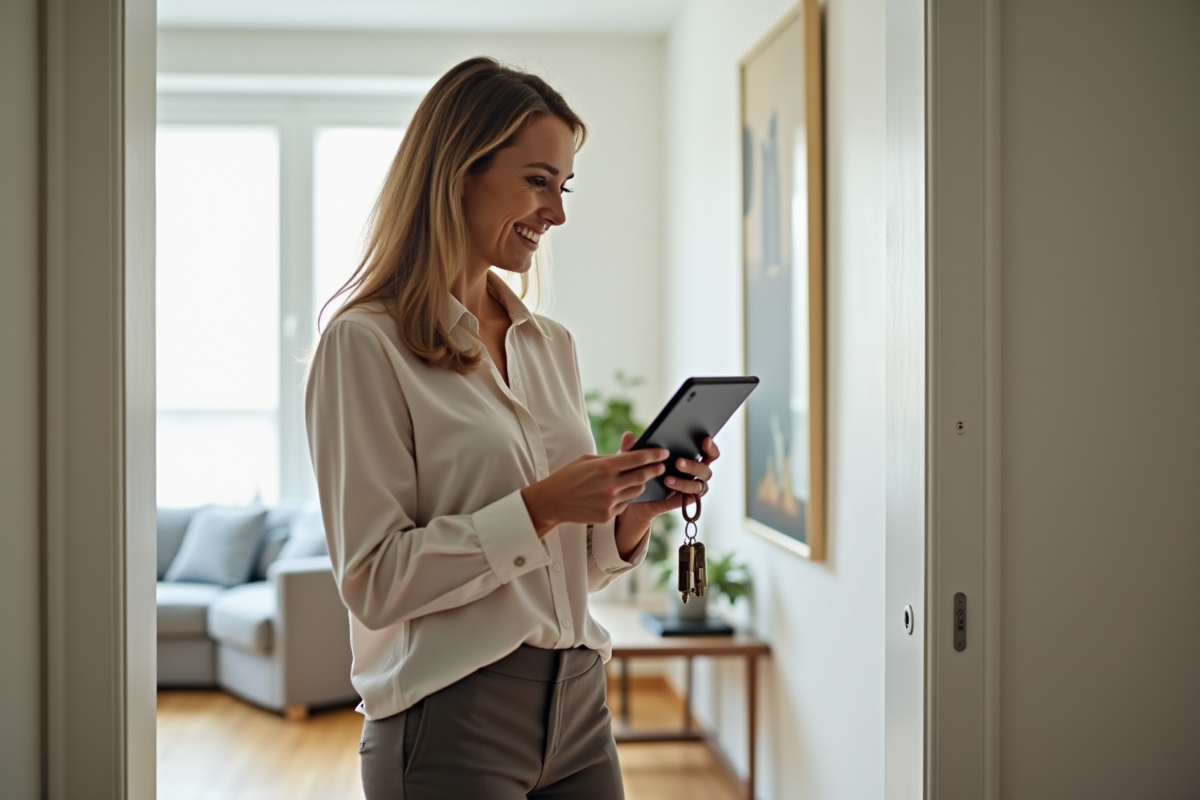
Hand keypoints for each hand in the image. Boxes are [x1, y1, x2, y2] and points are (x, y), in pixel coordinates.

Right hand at [520, 447, 669, 536]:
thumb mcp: (588, 460)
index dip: (654, 455)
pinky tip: (616, 493)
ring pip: (636, 491)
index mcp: (605, 467)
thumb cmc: (569, 476)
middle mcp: (610, 484)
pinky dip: (624, 498)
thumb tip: (631, 451)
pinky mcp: (607, 515)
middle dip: (654, 470)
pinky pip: (624, 504)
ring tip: (636, 479)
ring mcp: (609, 502)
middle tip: (661, 466)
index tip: (664, 453)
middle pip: (642, 476)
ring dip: (639, 484)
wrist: (552, 501)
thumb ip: (611, 456)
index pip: (637, 459)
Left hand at [614, 433, 719, 555]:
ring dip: (685, 482)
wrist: (634, 496)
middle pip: (706, 469)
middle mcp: (696, 473)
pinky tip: (670, 491)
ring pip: (699, 486)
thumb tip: (628, 435)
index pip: (710, 452)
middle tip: (678, 461)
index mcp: (691, 457)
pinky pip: (689, 500)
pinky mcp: (683, 502)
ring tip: (667, 479)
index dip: (711, 447)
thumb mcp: (635, 459)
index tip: (704, 440)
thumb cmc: (641, 470)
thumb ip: (633, 448)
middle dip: (693, 465)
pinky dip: (682, 495)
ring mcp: (692, 489)